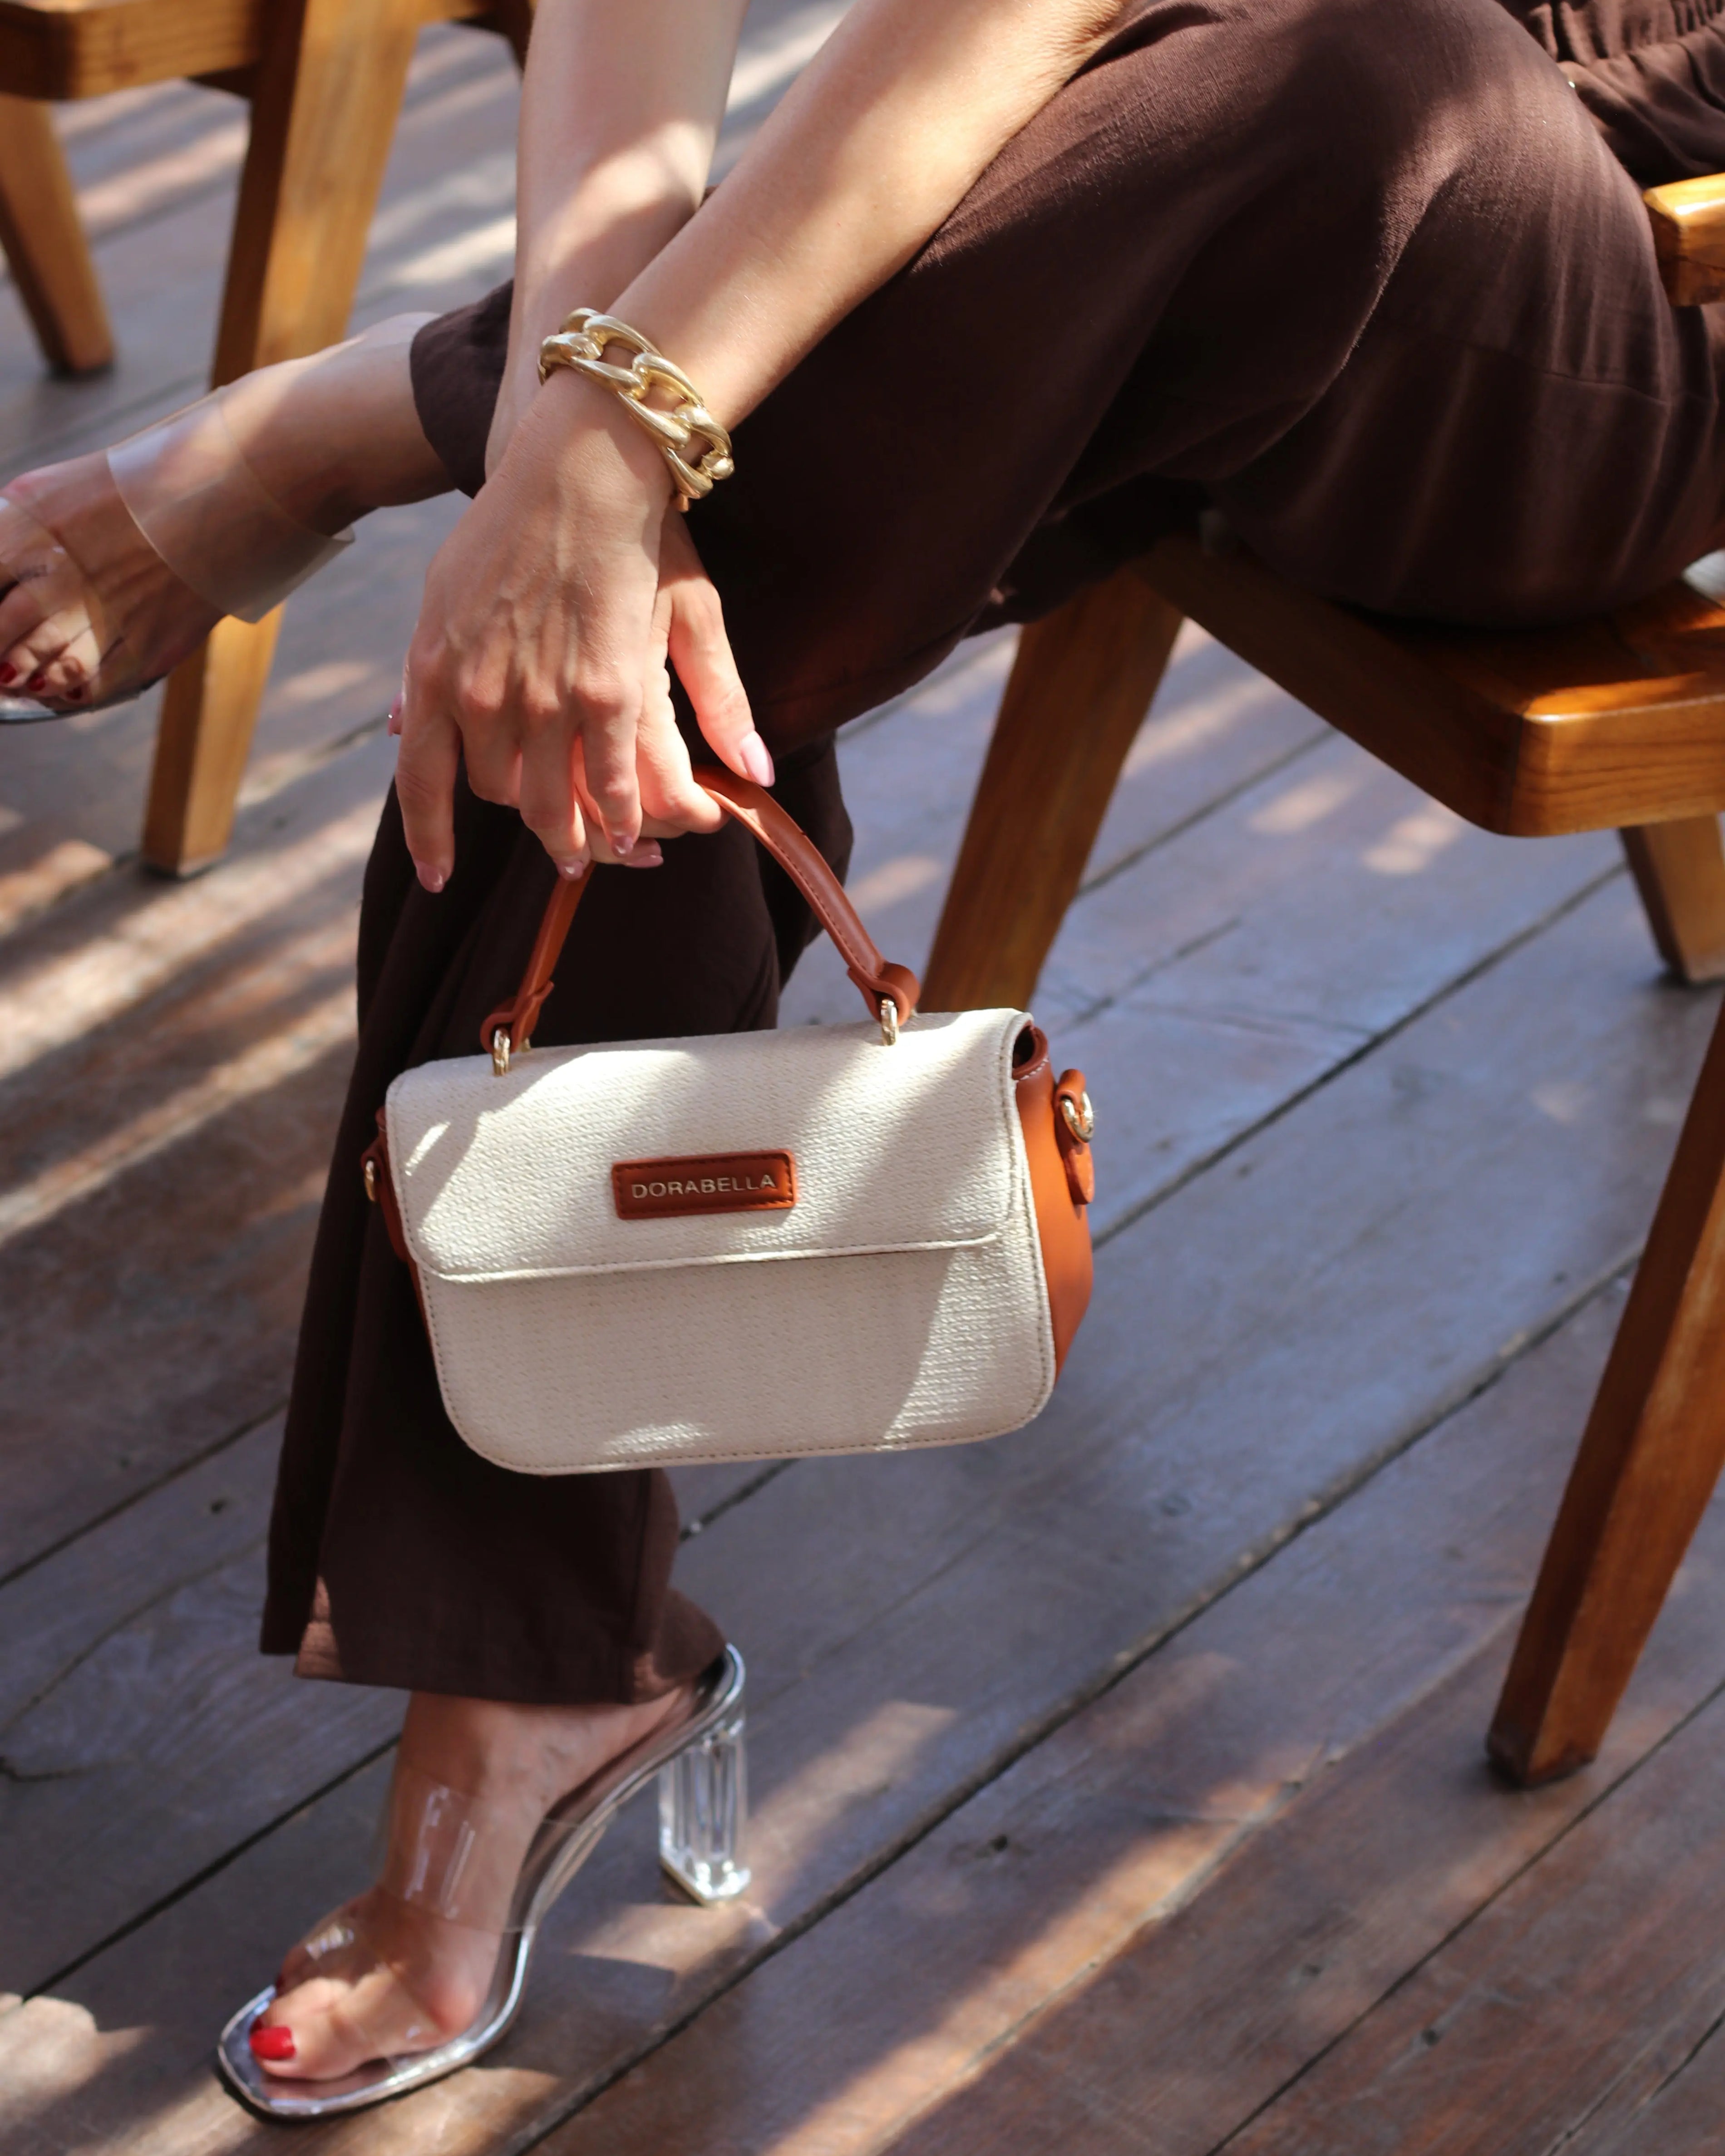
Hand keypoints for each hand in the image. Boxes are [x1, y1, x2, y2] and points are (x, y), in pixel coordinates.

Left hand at [394, 373, 769, 888]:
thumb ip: (426, 671)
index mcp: (432, 673)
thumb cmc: (510, 524)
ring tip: (604, 855)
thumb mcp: (442, 595)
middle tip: (562, 841)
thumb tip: (395, 726)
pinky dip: (624, 816)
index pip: (420, 782)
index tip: (437, 877)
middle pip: (497, 795)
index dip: (430, 838)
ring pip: (553, 803)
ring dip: (580, 841)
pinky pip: (611, 782)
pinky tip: (636, 834)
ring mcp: (542, 700)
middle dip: (529, 821)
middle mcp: (479, 698)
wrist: (574, 471)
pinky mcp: (605, 692)